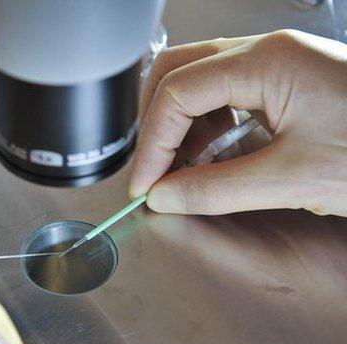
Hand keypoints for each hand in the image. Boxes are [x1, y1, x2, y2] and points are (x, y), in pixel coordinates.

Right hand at [129, 30, 346, 215]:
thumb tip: (167, 195)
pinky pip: (225, 93)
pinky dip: (207, 126)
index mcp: (267, 61)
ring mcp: (276, 62)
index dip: (154, 143)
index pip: (178, 92)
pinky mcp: (285, 80)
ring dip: (181, 125)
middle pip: (178, 72)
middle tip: (153, 169)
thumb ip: (218, 189)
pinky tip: (212, 156)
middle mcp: (267, 51)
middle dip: (157, 123)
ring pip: (198, 80)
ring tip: (184, 169)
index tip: (146, 184)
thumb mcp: (295, 178)